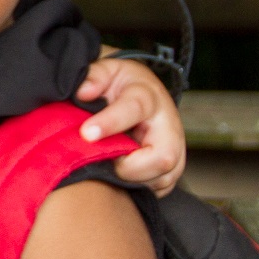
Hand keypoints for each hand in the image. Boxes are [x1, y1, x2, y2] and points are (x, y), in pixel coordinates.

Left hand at [78, 57, 185, 196]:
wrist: (141, 93)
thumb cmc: (120, 84)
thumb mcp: (106, 70)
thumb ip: (93, 76)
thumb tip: (83, 92)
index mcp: (148, 97)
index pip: (134, 109)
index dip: (111, 123)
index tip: (86, 133)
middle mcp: (168, 126)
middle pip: (162, 158)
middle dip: (128, 166)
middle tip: (102, 158)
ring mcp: (175, 148)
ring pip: (162, 178)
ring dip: (131, 178)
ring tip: (110, 163)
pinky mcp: (173, 168)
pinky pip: (159, 188)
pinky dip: (137, 186)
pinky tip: (120, 172)